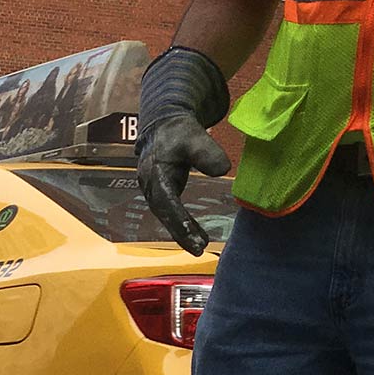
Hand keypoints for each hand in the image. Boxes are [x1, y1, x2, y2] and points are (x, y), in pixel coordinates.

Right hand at [138, 117, 231, 256]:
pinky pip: (169, 213)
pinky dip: (181, 224)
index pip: (166, 202)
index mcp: (155, 173)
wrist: (162, 125)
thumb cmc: (178, 131)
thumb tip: (223, 170)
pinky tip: (194, 234)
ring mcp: (152, 191)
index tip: (193, 235)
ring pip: (166, 216)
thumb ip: (207, 152)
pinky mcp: (159, 193)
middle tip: (199, 249)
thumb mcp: (194, 136)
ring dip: (181, 233)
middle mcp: (150, 186)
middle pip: (164, 215)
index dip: (179, 221)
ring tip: (200, 245)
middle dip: (180, 233)